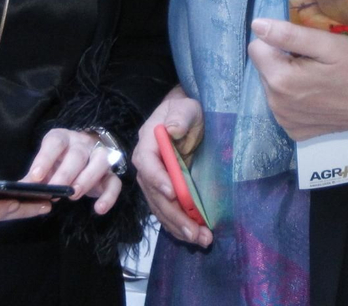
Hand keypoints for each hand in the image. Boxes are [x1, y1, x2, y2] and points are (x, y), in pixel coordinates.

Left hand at [21, 128, 122, 214]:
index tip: (35, 177)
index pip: (55, 143)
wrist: (82, 156)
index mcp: (62, 139)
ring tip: (73, 195)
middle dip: (66, 173)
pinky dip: (109, 196)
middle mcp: (82, 144)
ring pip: (100, 162)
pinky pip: (115, 182)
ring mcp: (99, 157)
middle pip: (77, 154)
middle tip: (55, 190)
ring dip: (87, 179)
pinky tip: (99, 209)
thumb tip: (18, 190)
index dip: (45, 159)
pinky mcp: (110, 174)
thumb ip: (33, 178)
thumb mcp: (44, 166)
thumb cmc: (57, 162)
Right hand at [131, 85, 210, 247]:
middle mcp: (147, 166)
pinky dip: (180, 225)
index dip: (158, 179)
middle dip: (174, 215)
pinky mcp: (166, 190)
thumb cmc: (186, 110)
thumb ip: (180, 117)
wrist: (187, 118)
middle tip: (194, 232)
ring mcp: (156, 180)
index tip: (173, 194)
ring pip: (161, 208)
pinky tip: (195, 236)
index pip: (147, 163)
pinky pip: (168, 211)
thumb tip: (172, 129)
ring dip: (179, 226)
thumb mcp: (186, 107)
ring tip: (200, 239)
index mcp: (148, 143)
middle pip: (155, 194)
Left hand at [247, 18, 347, 140]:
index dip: (278, 41)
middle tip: (313, 62)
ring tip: (317, 78)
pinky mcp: (294, 130)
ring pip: (272, 85)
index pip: (256, 47)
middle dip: (283, 60)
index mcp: (281, 80)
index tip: (302, 47)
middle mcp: (276, 104)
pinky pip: (282, 105)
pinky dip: (295, 97)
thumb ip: (289, 35)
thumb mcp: (327, 45)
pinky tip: (317, 96)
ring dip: (288, 78)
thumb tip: (257, 24)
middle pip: (264, 67)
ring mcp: (285, 120)